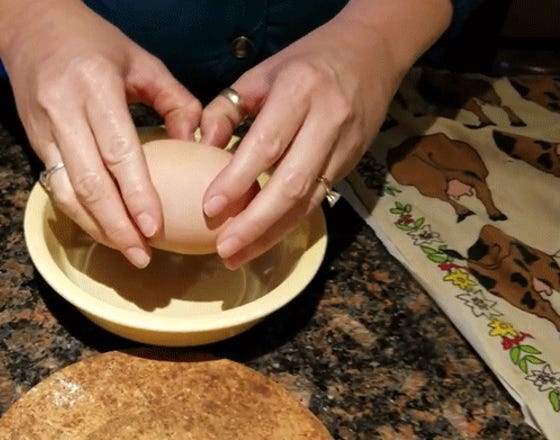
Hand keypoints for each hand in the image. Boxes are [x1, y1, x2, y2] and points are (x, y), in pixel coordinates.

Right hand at [0, 0, 201, 267]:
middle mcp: (63, 110)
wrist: (30, 26)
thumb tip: (194, 146)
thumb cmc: (93, 41)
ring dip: (96, 227)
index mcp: (96, 85)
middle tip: (142, 256)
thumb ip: (174, 100)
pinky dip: (79, 213)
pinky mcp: (32, 141)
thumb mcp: (141, 61)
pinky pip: (56, 186)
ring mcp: (42, 129)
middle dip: (116, 226)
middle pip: (89, 182)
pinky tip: (102, 229)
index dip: (136, 195)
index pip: (118, 151)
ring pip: (67, 192)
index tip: (155, 228)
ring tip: (125, 251)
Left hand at [199, 0, 450, 268]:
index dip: (237, 181)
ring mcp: (344, 144)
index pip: (266, 144)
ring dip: (271, 234)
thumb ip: (226, 110)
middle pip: (291, 183)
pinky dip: (289, 223)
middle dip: (256, 223)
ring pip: (308, 200)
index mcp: (298, 90)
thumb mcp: (260, 74)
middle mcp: (327, 119)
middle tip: (224, 250)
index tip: (209, 209)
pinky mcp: (352, 162)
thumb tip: (199, 149)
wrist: (372, 50)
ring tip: (238, 256)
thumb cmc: (305, 62)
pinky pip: (318, 199)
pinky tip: (263, 239)